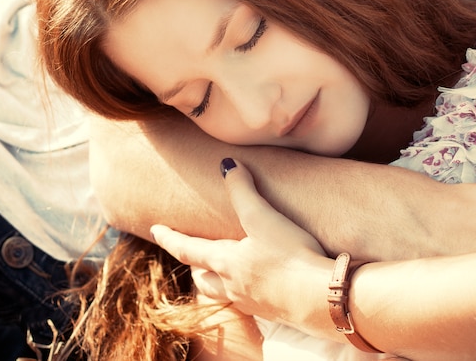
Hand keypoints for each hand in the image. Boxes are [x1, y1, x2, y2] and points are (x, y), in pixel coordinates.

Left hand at [151, 159, 331, 321]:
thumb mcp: (263, 217)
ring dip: (216, 280)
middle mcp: (233, 285)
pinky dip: (242, 288)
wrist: (320, 299)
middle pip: (202, 278)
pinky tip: (258, 280)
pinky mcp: (273, 309)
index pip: (187, 249)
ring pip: (223, 292)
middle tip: (191, 255)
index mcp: (226, 262)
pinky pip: (247, 299)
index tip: (155, 230)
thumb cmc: (290, 256)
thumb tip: (227, 165)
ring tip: (223, 268)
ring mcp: (252, 301)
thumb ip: (243, 190)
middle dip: (194, 265)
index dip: (169, 237)